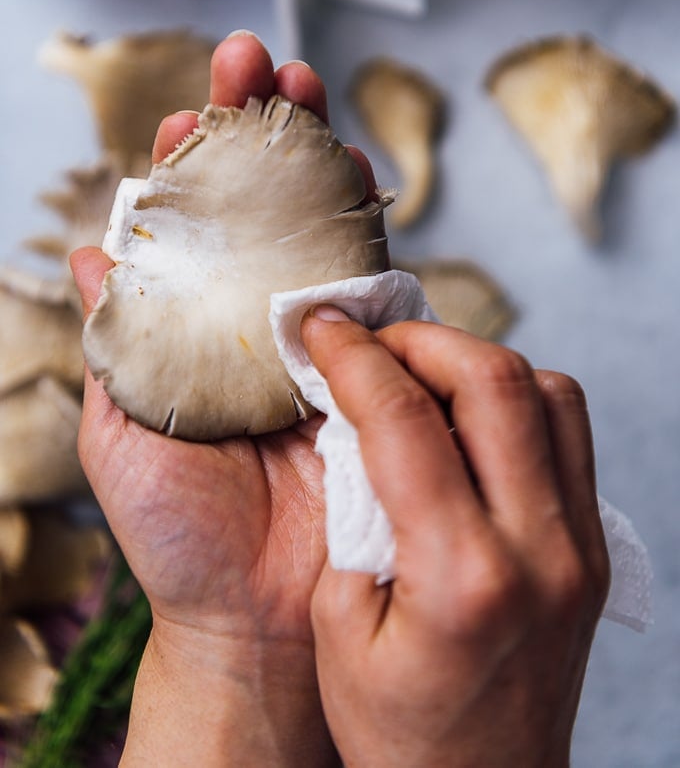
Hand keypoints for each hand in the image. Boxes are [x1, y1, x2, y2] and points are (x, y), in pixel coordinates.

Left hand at [71, 32, 358, 766]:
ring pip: (322, 222)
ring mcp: (317, 332)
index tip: (187, 117)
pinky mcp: (371, 359)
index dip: (190, 166)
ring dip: (316, 152)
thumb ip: (112, 339)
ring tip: (305, 89)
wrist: (254, 612)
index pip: (193, 227)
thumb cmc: (177, 531)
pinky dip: (366, 225)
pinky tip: (356, 177)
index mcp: (194, 328)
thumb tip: (88, 248)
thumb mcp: (121, 429)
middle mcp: (256, 316)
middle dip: (260, 126)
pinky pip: (374, 281)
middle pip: (263, 204)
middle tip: (257, 60)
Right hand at [302, 311, 610, 767]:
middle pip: (495, 381)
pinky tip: (472, 418)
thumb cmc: (402, 737)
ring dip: (478, 362)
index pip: (406, 422)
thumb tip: (364, 433)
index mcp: (463, 577)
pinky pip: (569, 434)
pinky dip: (519, 399)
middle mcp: (539, 549)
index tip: (322, 329)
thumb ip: (354, 520)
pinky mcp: (593, 549)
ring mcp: (579, 546)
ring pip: (550, 393)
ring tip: (422, 373)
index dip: (354, 359)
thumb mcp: (342, 634)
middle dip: (421, 339)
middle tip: (372, 341)